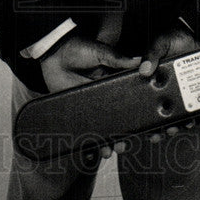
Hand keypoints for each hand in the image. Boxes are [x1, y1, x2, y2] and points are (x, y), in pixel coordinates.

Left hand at [40, 33, 140, 160]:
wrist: (53, 54)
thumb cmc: (78, 48)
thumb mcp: (100, 52)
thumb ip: (118, 59)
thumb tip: (141, 60)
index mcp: (114, 80)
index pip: (130, 99)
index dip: (137, 112)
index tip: (146, 124)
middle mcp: (105, 94)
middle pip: (119, 118)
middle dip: (124, 133)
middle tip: (125, 143)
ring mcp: (92, 104)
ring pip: (104, 126)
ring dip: (108, 141)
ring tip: (111, 150)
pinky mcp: (77, 110)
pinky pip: (85, 128)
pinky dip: (88, 141)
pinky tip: (92, 151)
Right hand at [139, 23, 198, 142]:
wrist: (199, 36)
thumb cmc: (177, 37)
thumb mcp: (161, 42)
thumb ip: (152, 53)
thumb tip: (144, 70)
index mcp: (149, 79)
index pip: (138, 98)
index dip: (136, 114)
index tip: (135, 125)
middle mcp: (160, 89)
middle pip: (153, 114)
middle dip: (153, 128)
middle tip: (155, 134)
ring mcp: (176, 93)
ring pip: (170, 116)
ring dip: (170, 127)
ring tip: (172, 130)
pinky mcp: (190, 95)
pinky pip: (188, 111)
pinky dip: (188, 119)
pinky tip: (188, 121)